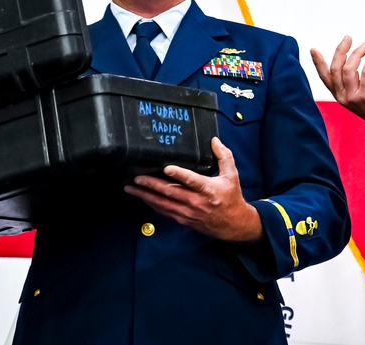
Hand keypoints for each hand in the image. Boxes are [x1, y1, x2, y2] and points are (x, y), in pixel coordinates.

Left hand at [125, 137, 262, 242]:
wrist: (233, 225)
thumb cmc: (231, 198)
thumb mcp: (232, 175)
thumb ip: (224, 156)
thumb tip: (214, 140)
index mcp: (208, 189)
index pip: (191, 180)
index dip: (179, 174)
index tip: (166, 168)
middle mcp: (196, 202)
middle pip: (170, 192)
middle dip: (151, 185)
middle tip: (137, 178)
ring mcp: (187, 212)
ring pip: (163, 204)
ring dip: (145, 196)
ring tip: (131, 188)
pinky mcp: (183, 219)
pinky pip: (164, 212)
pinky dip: (152, 205)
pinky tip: (142, 198)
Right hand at [310, 36, 364, 144]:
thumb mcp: (357, 93)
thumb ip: (351, 81)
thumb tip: (350, 61)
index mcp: (338, 94)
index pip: (324, 76)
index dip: (318, 63)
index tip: (314, 50)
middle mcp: (342, 96)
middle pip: (335, 68)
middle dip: (341, 50)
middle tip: (348, 39)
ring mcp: (353, 96)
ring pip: (348, 69)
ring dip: (357, 53)